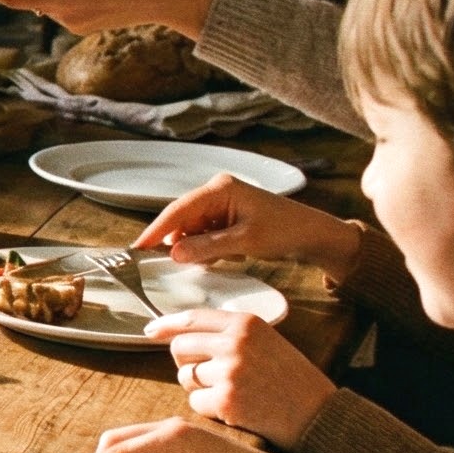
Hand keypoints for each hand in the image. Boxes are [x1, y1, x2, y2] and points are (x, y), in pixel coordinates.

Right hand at [133, 173, 362, 275]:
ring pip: (193, 230)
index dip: (157, 229)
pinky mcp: (227, 217)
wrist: (314, 235)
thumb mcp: (245, 241)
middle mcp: (217, 192)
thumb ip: (207, 247)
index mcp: (220, 188)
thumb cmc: (286, 230)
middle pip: (183, 220)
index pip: (179, 209)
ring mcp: (221, 204)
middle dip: (182, 242)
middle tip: (181, 263)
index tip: (139, 247)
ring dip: (199, 247)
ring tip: (223, 257)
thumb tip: (174, 253)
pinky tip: (229, 255)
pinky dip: (210, 248)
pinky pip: (205, 235)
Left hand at [144, 310, 336, 447]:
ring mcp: (230, 371)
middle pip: (180, 348)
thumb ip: (231, 335)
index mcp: (246, 323)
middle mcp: (235, 342)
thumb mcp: (267, 343)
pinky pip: (195, 403)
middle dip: (187, 364)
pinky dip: (209, 409)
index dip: (167, 325)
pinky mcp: (227, 400)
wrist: (319, 415)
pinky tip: (236, 409)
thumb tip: (181, 334)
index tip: (151, 330)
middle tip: (212, 377)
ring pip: (185, 377)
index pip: (192, 318)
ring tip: (233, 393)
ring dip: (200, 388)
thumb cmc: (292, 381)